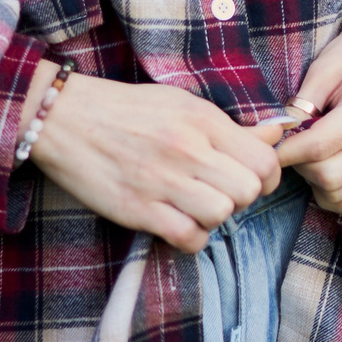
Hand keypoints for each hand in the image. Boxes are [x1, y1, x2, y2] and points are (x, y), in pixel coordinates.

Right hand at [25, 66, 282, 253]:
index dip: (267, 177)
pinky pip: (187, 237)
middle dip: (241, 198)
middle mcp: (187, 149)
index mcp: (202, 120)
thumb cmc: (127, 109)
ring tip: (197, 206)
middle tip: (220, 192)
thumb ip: (230, 126)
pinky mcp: (136, 209)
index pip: (264, 161)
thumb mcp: (183, 104)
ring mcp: (161, 180)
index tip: (251, 179)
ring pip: (221, 215)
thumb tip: (277, 134)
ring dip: (215, 217)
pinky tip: (178, 222)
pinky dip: (190, 237)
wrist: (63, 117)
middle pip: (248, 191)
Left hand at [274, 24, 341, 217]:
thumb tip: (276, 137)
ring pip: (341, 195)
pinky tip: (326, 167)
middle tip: (293, 147)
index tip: (271, 144)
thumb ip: (301, 104)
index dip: (287, 151)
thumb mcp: (325, 66)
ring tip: (310, 156)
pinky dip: (332, 193)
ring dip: (315, 182)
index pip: (320, 146)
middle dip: (301, 167)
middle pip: (331, 177)